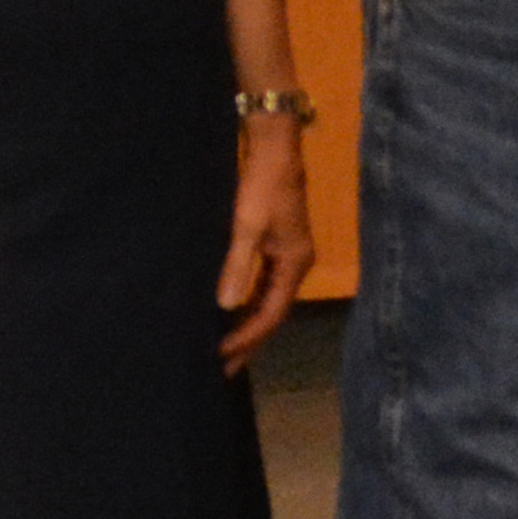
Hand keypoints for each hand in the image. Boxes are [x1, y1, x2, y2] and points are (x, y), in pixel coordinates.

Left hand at [217, 111, 313, 374]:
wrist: (276, 149)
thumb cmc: (261, 186)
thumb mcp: (246, 226)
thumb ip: (237, 266)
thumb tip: (225, 307)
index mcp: (293, 264)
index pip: (271, 314)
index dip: (247, 337)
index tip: (222, 355)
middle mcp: (296, 265)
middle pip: (273, 314)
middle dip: (250, 342)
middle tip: (224, 369)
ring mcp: (289, 256)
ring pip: (268, 302)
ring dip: (249, 326)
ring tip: (226, 350)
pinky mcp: (279, 246)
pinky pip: (265, 287)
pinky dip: (249, 305)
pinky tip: (233, 315)